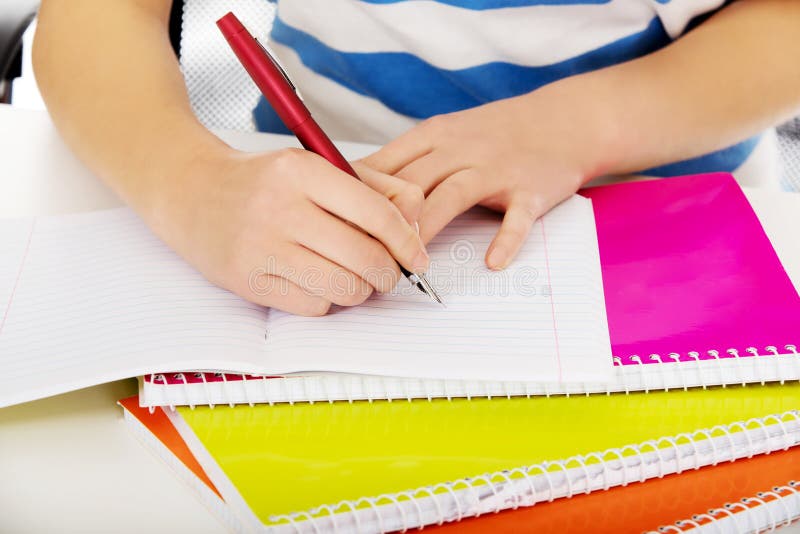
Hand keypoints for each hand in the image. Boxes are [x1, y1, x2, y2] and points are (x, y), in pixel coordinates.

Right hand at [159, 147, 427, 315]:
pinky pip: (314, 306)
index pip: (376, 212)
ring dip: (360, 291)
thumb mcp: (318, 167)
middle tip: (387, 273)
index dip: (408, 241)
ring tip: (353, 277)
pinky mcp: (247, 281)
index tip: (417, 257)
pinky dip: (327, 301)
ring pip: (343, 288)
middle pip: (365, 257)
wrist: (190, 191)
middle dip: (388, 273)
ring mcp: (260, 247)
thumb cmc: (265, 182)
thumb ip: (375, 186)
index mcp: (302, 171)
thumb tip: (417, 218)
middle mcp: (280, 207)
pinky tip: (317, 282)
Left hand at [361, 81, 614, 269]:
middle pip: (412, 183)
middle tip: (363, 257)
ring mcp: (497, 168)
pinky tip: (492, 262)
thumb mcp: (446, 134)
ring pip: (452, 196)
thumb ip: (406, 160)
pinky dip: (506, 240)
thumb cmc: (494, 134)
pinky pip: (517, 217)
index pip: (386, 165)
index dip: (358, 198)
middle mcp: (461, 149)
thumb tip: (354, 189)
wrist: (562, 120)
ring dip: (428, 230)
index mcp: (435, 135)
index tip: (337, 227)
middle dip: (385, 221)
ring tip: (410, 264)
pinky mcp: (531, 189)